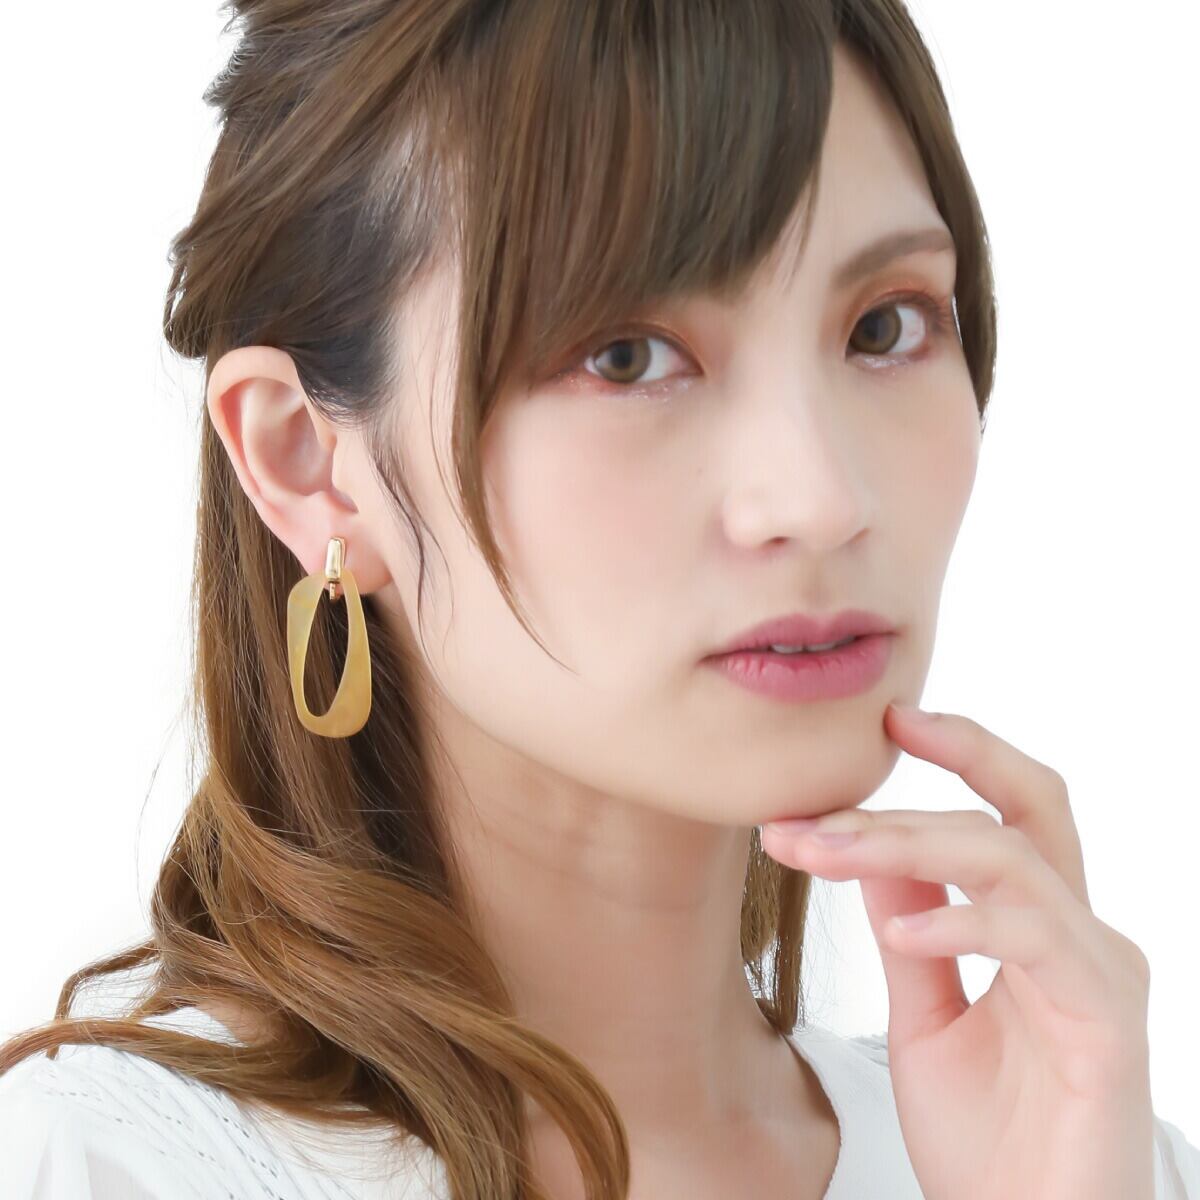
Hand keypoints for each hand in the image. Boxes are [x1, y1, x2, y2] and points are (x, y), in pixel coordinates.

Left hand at [761, 704, 1155, 1199]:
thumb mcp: (925, 1013)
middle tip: (859, 748)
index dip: (948, 761)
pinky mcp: (1107, 1024)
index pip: (999, 815)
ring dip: (909, 841)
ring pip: (1013, 858)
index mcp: (1037, 927)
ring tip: (828, 849)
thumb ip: (911, 924)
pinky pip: (1038, 940)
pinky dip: (962, 921)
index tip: (874, 731)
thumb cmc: (985, 1140)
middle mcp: (1078, 935)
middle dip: (951, 757)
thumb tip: (869, 844)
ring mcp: (1099, 974)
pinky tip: (898, 929)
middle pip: (1029, 805)